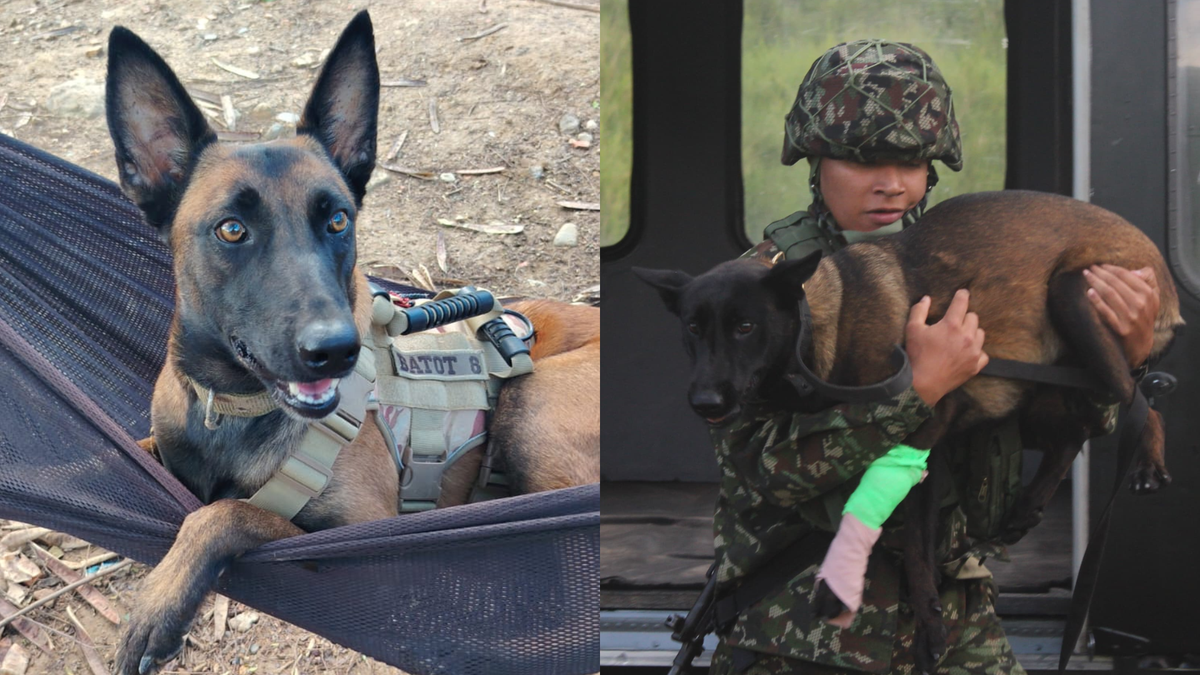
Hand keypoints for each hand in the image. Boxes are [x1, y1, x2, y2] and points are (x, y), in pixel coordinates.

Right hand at [906, 289, 988, 406]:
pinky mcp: (975, 366)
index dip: (962, 295)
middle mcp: (967, 336)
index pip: (961, 303)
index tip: (962, 293)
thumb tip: (926, 298)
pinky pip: (983, 354)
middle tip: (954, 323)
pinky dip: (977, 352)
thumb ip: (919, 310)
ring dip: (972, 333)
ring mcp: (973, 352)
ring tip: (961, 338)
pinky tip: (967, 353)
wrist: (924, 383)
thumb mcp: (912, 330)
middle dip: (964, 317)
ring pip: (980, 334)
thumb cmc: (917, 355)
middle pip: (973, 317)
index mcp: (951, 325)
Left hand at [1083, 264, 1158, 366]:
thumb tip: (1134, 271)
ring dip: (1095, 282)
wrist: (1141, 344)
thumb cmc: (1143, 316)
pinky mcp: (1120, 329)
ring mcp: (1130, 317)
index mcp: (1148, 294)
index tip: (1100, 265)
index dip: (1111, 268)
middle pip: (1116, 283)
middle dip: (1100, 273)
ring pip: (1109, 294)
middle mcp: (1140, 304)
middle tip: (1089, 268)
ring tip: (1086, 275)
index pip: (1126, 275)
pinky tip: (1089, 292)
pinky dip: (1097, 301)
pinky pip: (1106, 312)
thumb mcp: (1153, 297)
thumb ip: (1148, 280)